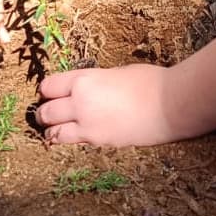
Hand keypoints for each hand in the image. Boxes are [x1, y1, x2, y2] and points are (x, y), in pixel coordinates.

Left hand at [36, 64, 195, 146]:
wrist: (170, 104)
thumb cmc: (150, 81)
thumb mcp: (116, 72)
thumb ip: (94, 81)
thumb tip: (85, 88)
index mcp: (84, 80)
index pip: (49, 86)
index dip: (48, 90)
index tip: (51, 92)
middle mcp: (80, 103)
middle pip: (46, 112)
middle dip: (45, 112)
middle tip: (49, 111)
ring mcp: (88, 126)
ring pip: (53, 133)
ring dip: (52, 130)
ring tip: (58, 128)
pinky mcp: (99, 142)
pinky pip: (73, 143)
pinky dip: (70, 140)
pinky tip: (75, 136)